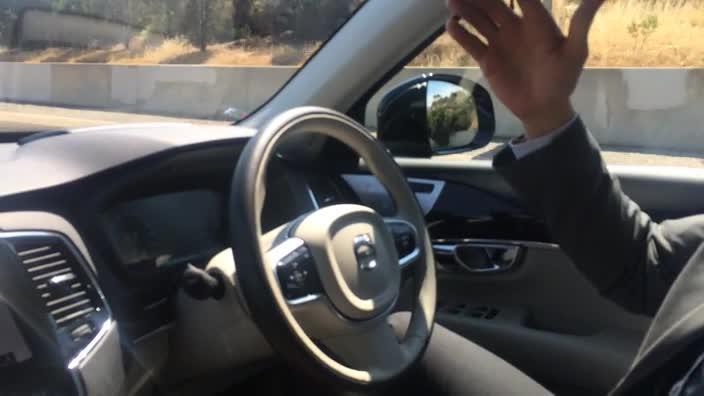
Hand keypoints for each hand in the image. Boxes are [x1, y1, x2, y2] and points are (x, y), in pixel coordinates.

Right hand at [446, 0, 603, 137]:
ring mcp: (499, 42)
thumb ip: (581, 22)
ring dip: (466, 10)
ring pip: (479, 20)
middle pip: (495, 4)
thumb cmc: (563, 79)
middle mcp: (515, 26)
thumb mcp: (576, 51)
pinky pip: (471, 42)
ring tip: (452, 3)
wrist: (544, 109)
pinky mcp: (487, 58)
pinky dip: (460, 33)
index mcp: (536, 20)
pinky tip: (451, 25)